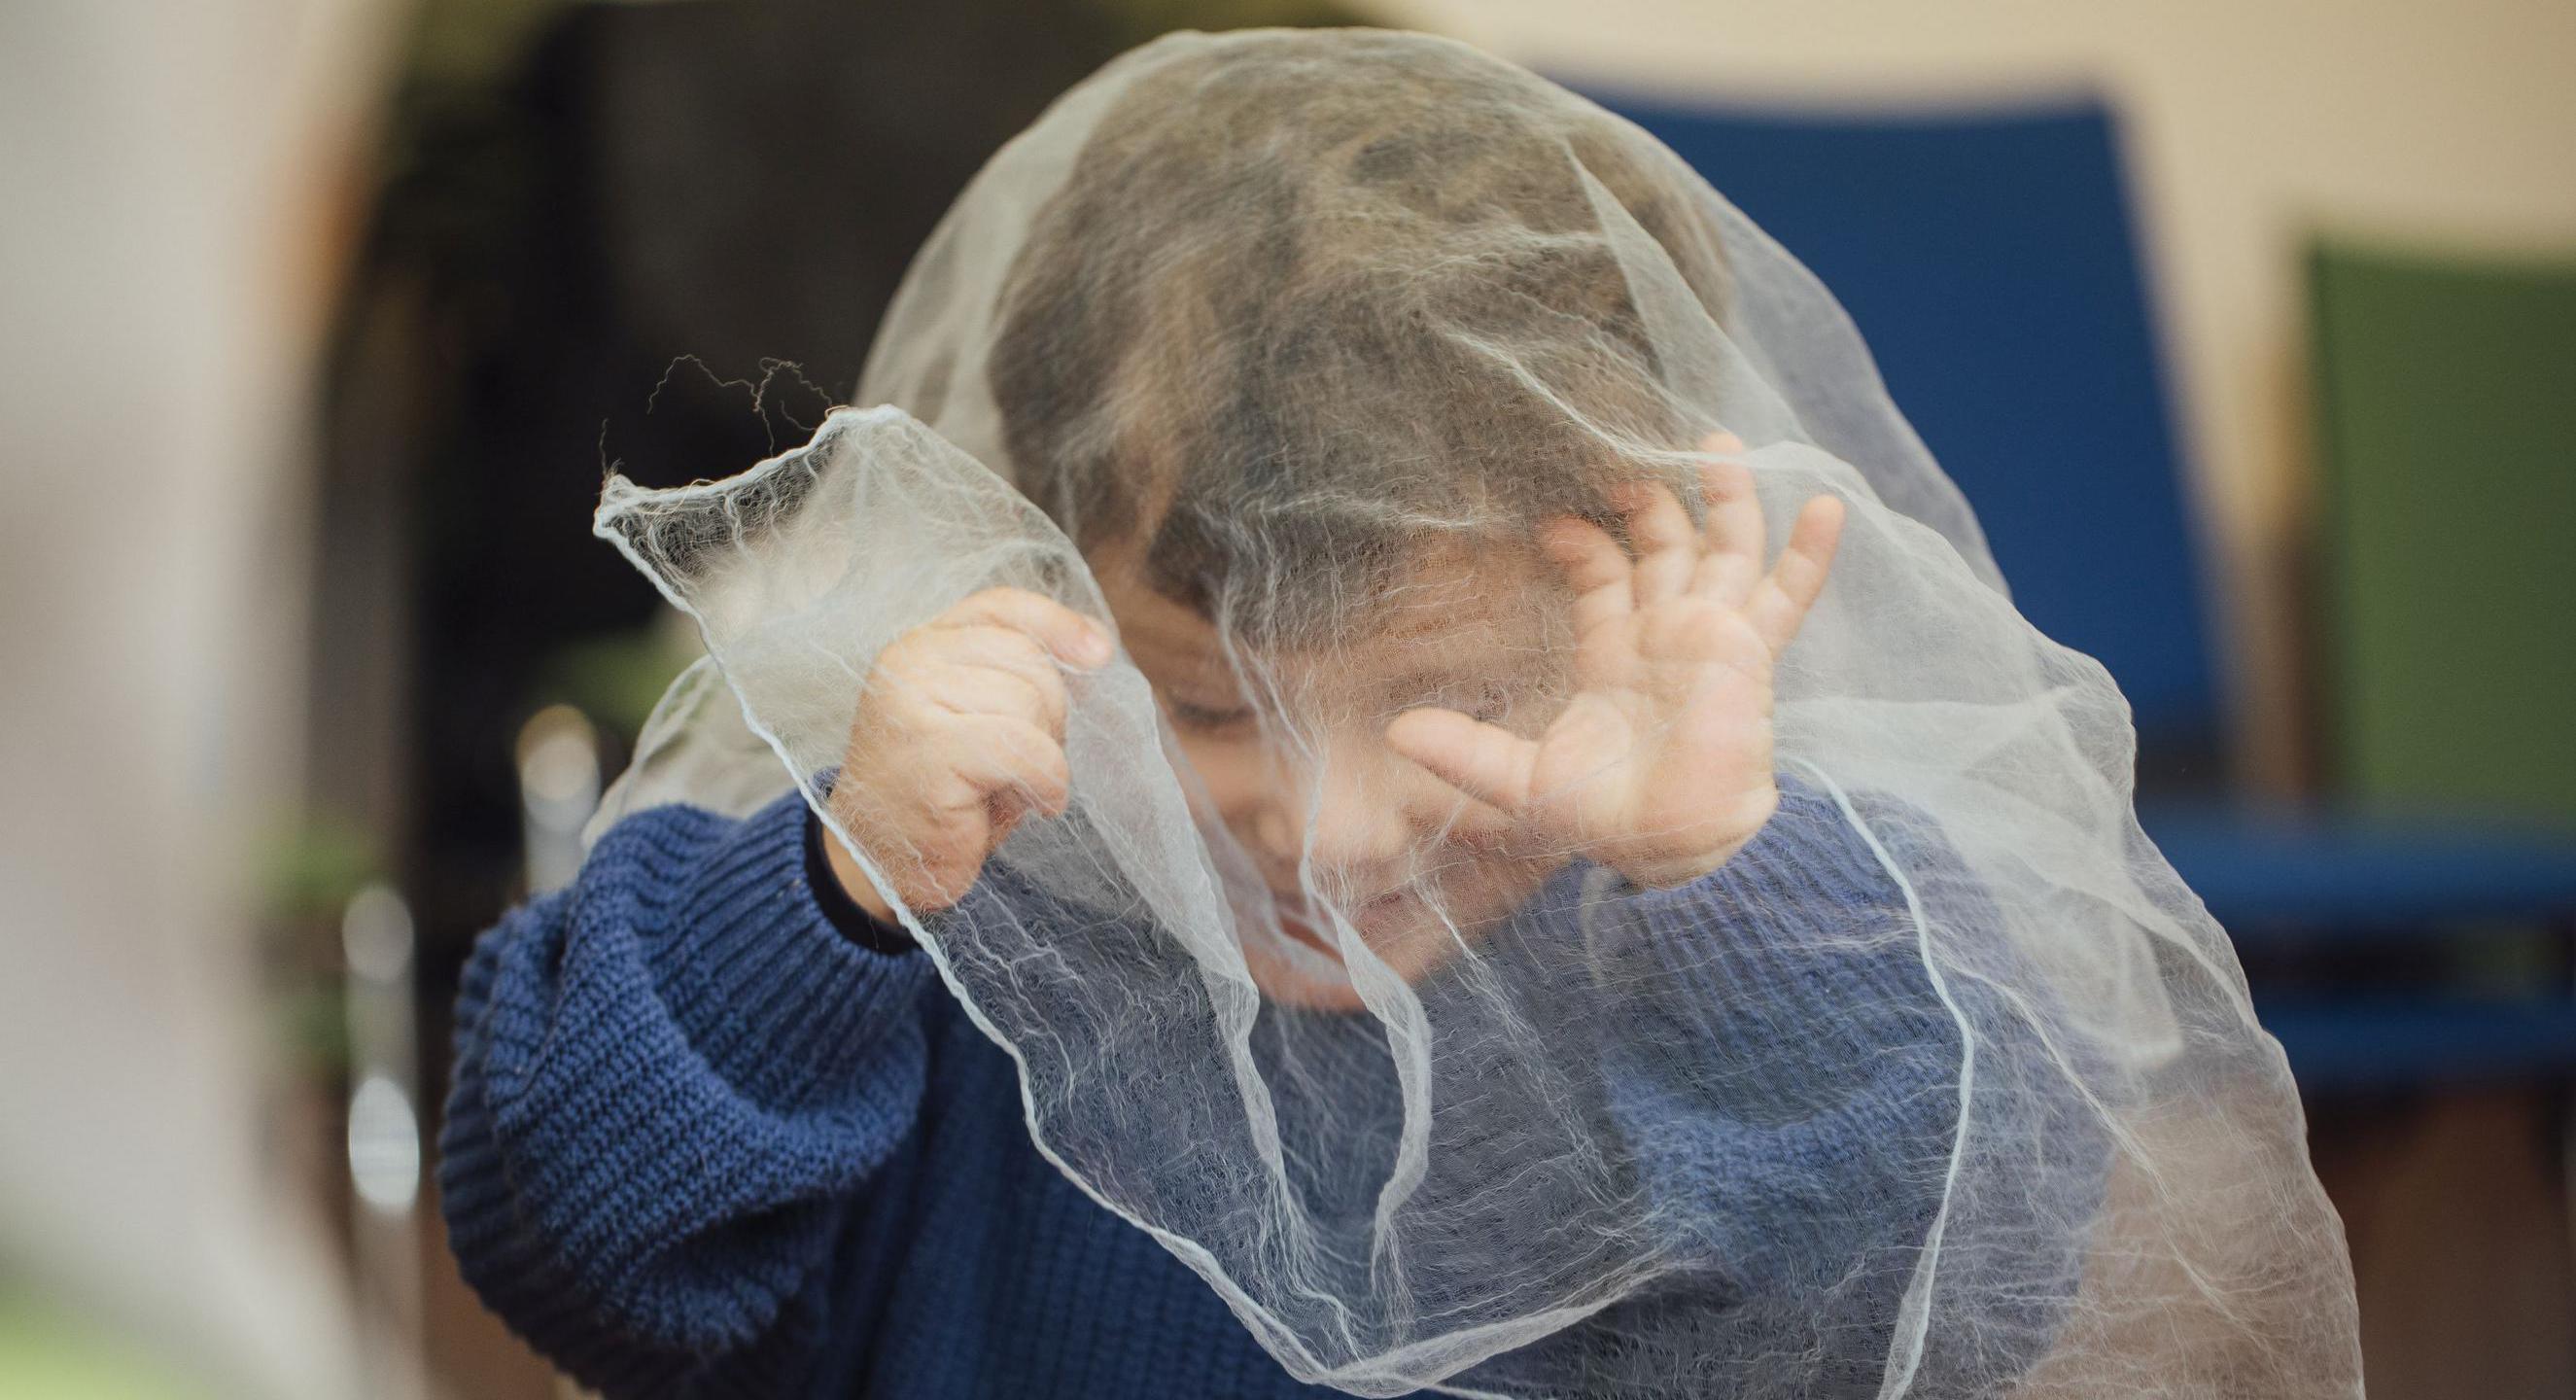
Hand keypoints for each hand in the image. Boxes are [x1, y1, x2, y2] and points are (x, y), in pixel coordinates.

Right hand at [824, 586, 1113, 920]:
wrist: (880, 861)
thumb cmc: (945, 792)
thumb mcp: (983, 718)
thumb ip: (1018, 675)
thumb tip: (1095, 644)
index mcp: (922, 645)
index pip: (1000, 607)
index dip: (1057, 624)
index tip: (1099, 654)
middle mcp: (908, 661)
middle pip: (1027, 658)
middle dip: (1050, 713)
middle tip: (1026, 763)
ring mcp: (911, 701)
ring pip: (1027, 701)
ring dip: (1045, 754)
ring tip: (1013, 784)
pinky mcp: (928, 749)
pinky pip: (1024, 748)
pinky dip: (1046, 780)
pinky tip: (1036, 803)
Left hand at [1385, 433, 1843, 888]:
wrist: (1673, 850)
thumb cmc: (1605, 820)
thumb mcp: (1520, 782)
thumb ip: (1465, 751)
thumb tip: (1395, 733)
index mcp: (1612, 653)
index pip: (1602, 575)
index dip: (1581, 539)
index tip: (1550, 514)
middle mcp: (1664, 634)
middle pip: (1663, 546)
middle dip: (1649, 501)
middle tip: (1624, 460)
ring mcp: (1711, 638)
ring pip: (1725, 549)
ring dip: (1727, 496)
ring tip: (1717, 441)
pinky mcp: (1749, 652)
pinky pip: (1787, 595)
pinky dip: (1811, 555)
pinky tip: (1829, 504)